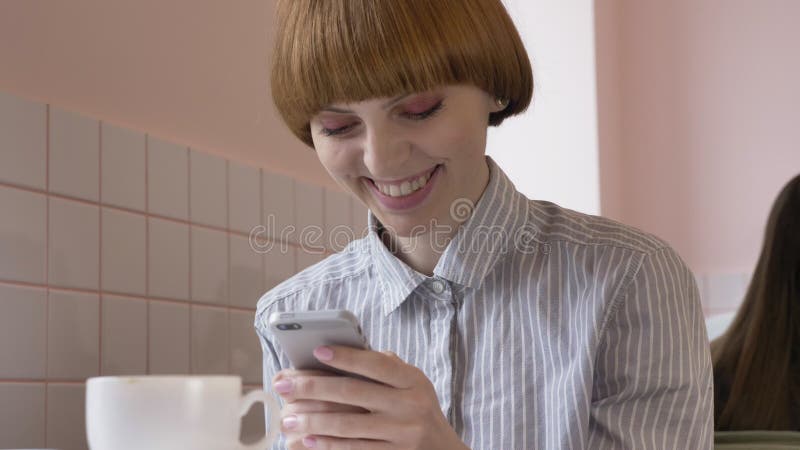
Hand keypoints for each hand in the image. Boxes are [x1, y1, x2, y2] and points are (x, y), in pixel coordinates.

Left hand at [272, 346, 468, 449]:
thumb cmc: (419, 409)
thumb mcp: (414, 384)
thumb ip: (386, 368)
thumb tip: (345, 350)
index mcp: (413, 381)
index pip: (376, 364)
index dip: (346, 357)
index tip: (317, 351)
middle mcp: (409, 405)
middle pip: (354, 393)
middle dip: (313, 388)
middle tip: (283, 385)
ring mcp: (402, 433)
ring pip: (348, 425)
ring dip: (312, 421)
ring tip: (288, 417)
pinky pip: (354, 449)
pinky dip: (328, 444)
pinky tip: (307, 438)